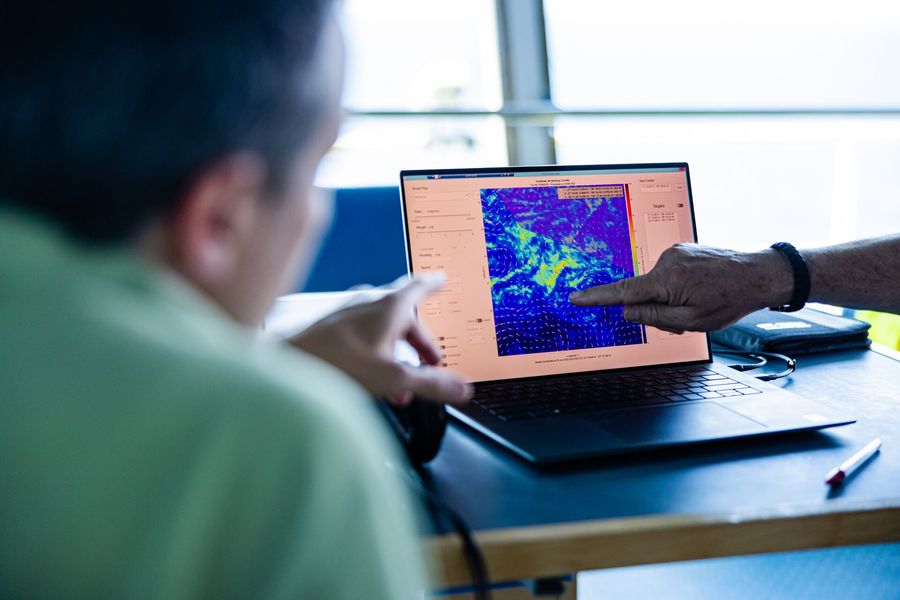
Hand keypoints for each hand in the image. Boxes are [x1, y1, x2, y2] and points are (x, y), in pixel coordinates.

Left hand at [289, 275, 472, 404]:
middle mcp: (370, 303)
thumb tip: (462, 388)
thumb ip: (430, 384)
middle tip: (432, 361)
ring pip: (384, 329)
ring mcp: (348, 314)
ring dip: (398, 353)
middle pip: (405, 316)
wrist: (286, 364)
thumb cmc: (335, 363)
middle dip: (421, 341)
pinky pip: (364, 337)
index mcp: (390, 306)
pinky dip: (378, 354)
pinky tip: (374, 380)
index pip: (420, 287)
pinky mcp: (332, 329)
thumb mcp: (394, 378)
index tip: (442, 280)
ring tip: (403, 382)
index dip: (434, 284)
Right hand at [568, 244, 792, 332]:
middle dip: (657, 310)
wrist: (761, 273)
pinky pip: (669, 276)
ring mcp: (675, 253)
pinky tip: (701, 291)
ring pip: (658, 286)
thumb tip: (627, 311)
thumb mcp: (692, 321)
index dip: (596, 297)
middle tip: (686, 321)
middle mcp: (666, 261)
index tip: (576, 298)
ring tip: (700, 304)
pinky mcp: (682, 250)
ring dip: (670, 300)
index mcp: (666, 280)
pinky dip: (678, 288)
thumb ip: (655, 317)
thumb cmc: (731, 299)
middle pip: (643, 294)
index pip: (622, 292)